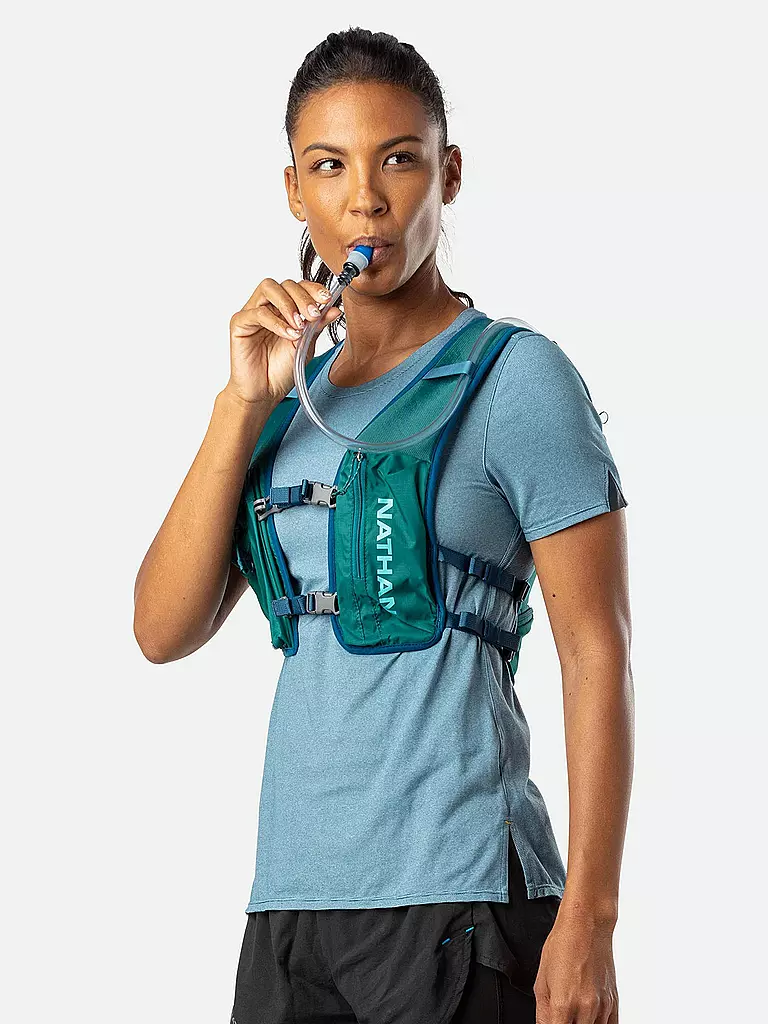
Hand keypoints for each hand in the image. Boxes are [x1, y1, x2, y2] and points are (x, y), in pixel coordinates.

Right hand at [225, 276, 342, 405]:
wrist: (265, 393)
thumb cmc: (281, 370)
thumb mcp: (306, 346)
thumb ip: (318, 326)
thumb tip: (335, 308)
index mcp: (283, 309)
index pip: (297, 286)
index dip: (312, 289)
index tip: (326, 299)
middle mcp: (267, 307)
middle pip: (284, 284)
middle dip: (303, 297)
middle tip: (314, 316)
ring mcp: (252, 313)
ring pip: (269, 288)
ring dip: (288, 304)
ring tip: (300, 326)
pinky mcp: (239, 324)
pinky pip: (257, 313)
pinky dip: (276, 323)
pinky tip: (288, 335)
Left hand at [533, 913, 618, 1022]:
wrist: (587, 926)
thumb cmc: (563, 945)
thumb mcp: (541, 981)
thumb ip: (542, 1013)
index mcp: (563, 1004)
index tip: (550, 1023)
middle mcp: (586, 1009)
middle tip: (561, 1017)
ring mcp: (602, 1008)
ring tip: (573, 1015)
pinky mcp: (614, 1004)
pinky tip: (588, 1019)